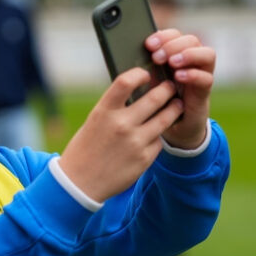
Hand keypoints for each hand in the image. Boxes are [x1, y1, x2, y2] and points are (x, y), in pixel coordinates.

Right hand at [57, 68, 182, 202]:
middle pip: (155, 98)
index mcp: (104, 112)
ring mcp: (135, 142)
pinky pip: (160, 140)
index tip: (146, 74)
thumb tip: (139, 90)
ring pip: (166, 118)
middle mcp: (121, 124)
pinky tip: (156, 133)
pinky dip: (159, 135)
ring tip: (176, 104)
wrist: (80, 182)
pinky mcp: (145, 158)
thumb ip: (115, 107)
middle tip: (171, 86)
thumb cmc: (86, 147)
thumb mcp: (95, 121)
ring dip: (174, 108)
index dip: (140, 74)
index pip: (126, 81)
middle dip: (167, 89)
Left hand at [146, 28, 214, 148]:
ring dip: (189, 54)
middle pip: (191, 40)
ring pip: (207, 54)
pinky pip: (207, 78)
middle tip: (156, 56)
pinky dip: (194, 75)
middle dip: (173, 45)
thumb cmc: (152, 100)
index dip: (163, 36)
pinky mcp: (204, 92)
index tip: (148, 44)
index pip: (174, 34)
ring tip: (172, 62)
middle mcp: (191, 60)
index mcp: (175, 53)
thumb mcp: (144, 82)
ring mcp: (200, 74)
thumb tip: (124, 56)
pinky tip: (179, 77)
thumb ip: (141, 68)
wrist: (168, 127)